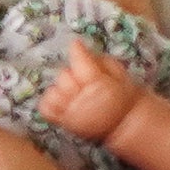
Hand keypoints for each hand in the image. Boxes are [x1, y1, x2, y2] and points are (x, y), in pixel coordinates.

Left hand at [38, 41, 153, 144]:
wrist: (122, 124)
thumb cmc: (121, 97)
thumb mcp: (120, 75)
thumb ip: (103, 61)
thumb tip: (85, 49)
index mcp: (99, 86)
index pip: (81, 62)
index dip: (77, 50)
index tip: (76, 45)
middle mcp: (82, 100)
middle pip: (64, 76)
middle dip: (71, 72)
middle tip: (81, 75)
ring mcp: (71, 113)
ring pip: (53, 92)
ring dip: (61, 87)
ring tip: (72, 89)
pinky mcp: (63, 122)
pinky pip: (46, 109)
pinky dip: (50, 101)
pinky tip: (62, 99)